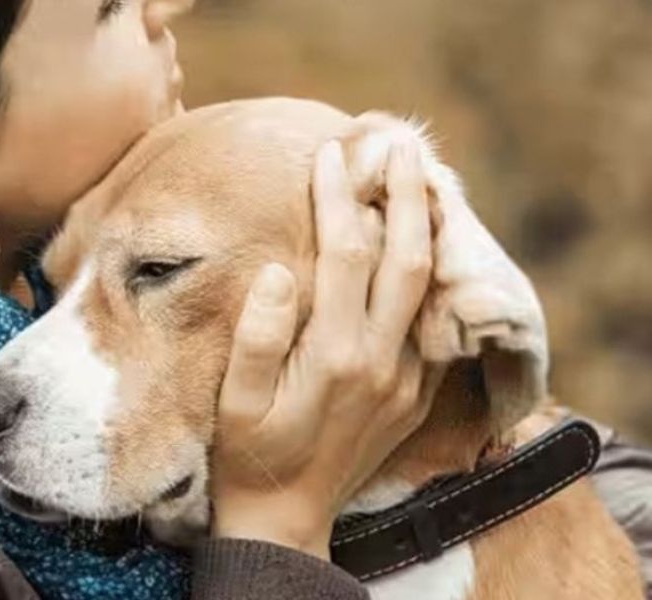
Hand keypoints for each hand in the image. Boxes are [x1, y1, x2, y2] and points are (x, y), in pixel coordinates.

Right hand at [211, 134, 433, 559]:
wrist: (288, 516)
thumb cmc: (251, 453)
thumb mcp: (235, 401)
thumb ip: (257, 335)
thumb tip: (279, 270)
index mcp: (335, 355)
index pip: (346, 255)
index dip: (339, 199)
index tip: (330, 155)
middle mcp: (382, 361)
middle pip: (407, 259)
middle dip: (404, 195)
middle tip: (399, 144)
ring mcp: (407, 378)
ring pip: (430, 287)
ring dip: (429, 228)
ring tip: (422, 181)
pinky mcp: (416, 393)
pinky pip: (434, 322)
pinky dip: (432, 275)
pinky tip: (422, 247)